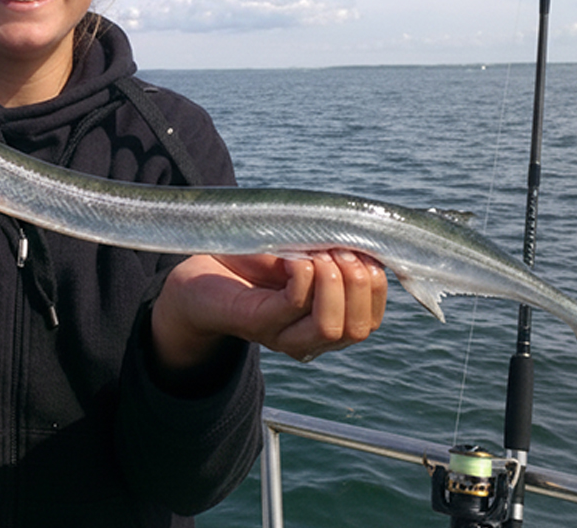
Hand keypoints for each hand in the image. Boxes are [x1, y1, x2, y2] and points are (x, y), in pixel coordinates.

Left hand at [152, 250, 386, 375]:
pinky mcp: (256, 323)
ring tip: (323, 255)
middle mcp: (308, 340)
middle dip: (361, 286)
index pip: (371, 321)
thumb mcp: (303, 254)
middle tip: (342, 252)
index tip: (365, 251)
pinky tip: (297, 257)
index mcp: (325, 324)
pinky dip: (305, 275)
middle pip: (358, 330)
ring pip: (330, 328)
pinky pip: (293, 304)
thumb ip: (332, 253)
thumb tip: (366, 236)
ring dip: (336, 284)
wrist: (198, 275)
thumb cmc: (252, 262)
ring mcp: (282, 336)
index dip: (378, 287)